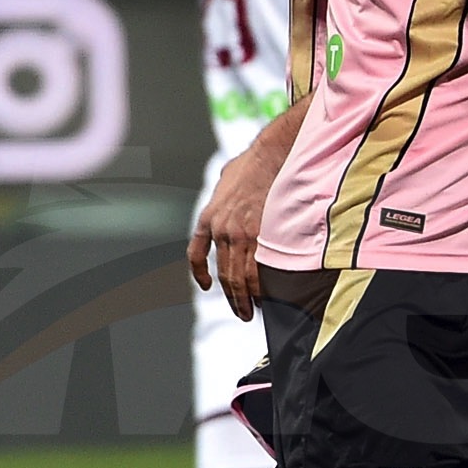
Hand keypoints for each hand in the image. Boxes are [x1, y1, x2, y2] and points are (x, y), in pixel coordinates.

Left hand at [190, 105, 301, 320]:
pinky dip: (258, 287)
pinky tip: (264, 298)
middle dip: (231, 296)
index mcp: (209, 217)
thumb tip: (229, 185)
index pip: (197, 253)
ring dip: (244, 298)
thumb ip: (225, 189)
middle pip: (223, 273)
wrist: (270, 154)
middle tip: (241, 312)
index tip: (208, 286)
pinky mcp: (259, 234)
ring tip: (251, 313)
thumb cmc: (254, 161)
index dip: (201, 273)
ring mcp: (239, 233)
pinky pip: (256, 270)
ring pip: (238, 276)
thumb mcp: (227, 175)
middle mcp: (220, 229)